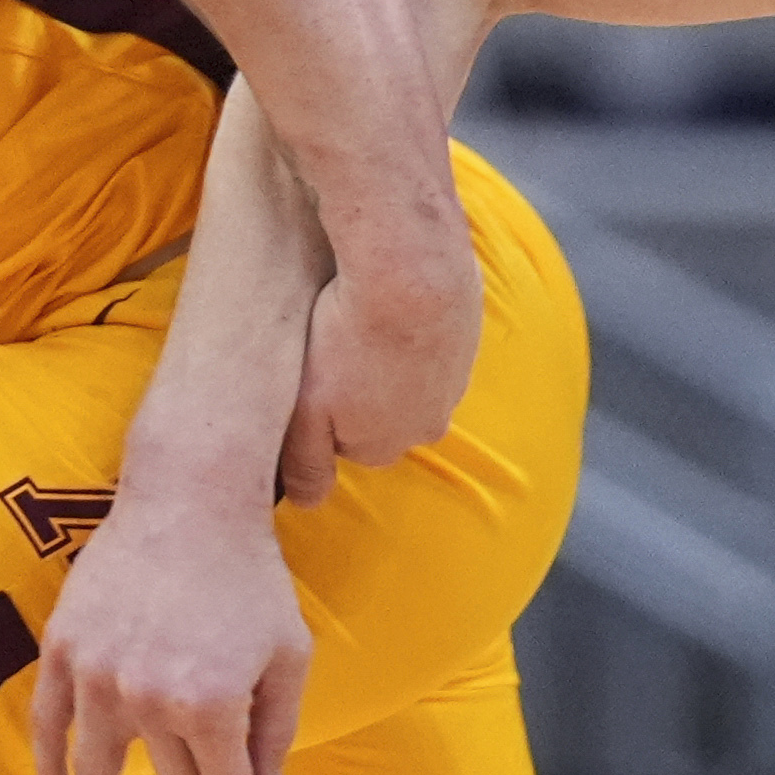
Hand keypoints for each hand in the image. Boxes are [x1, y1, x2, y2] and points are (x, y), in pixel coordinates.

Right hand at [29, 486, 307, 774]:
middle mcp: (149, 701)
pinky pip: (48, 723)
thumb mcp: (288, 654)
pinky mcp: (64, 650)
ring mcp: (97, 677)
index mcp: (210, 705)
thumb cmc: (251, 575)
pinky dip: (50, 766)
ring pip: (100, 771)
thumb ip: (275, 729)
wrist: (189, 498)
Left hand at [283, 235, 481, 502]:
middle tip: (335, 347)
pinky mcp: (468, 338)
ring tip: (363, 320)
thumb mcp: (306, 411)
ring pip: (409, 378)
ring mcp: (453, 383)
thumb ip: (306, 463)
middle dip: (360, 386)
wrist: (413, 270)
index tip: (311, 378)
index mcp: (384, 446)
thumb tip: (309, 504)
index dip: (323, 409)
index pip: (346, 444)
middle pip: (382, 414)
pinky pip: (433, 343)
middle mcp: (427, 425)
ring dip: (388, 356)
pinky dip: (414, 327)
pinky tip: (394, 303)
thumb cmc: (348, 338)